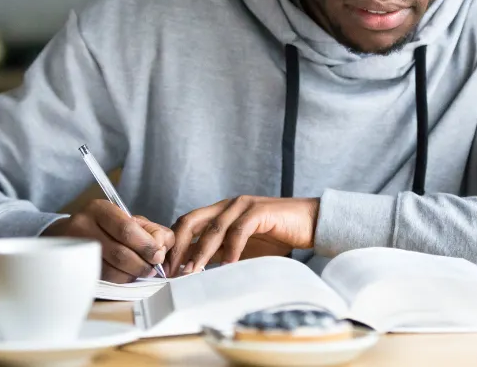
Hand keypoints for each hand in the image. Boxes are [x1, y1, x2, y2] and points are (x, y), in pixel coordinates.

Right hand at [41, 199, 173, 283]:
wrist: (67, 235)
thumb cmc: (105, 227)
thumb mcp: (127, 219)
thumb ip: (150, 230)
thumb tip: (164, 246)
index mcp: (100, 209)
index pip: (127, 229)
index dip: (146, 245)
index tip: (158, 255)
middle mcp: (83, 226)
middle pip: (120, 253)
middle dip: (142, 264)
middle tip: (152, 268)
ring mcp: (76, 248)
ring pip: (111, 270)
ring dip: (132, 275)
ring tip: (141, 272)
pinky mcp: (74, 267)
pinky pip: (102, 280)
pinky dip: (120, 280)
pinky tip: (126, 275)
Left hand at [166, 196, 319, 275]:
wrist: (310, 223)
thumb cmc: (277, 236)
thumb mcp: (241, 247)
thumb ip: (219, 252)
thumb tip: (193, 268)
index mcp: (220, 211)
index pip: (187, 224)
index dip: (174, 245)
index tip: (166, 269)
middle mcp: (228, 205)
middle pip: (191, 221)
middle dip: (178, 246)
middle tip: (172, 271)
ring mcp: (243, 205)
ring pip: (213, 228)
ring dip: (201, 252)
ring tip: (193, 271)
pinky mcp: (260, 211)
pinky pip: (239, 230)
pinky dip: (231, 249)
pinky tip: (227, 265)